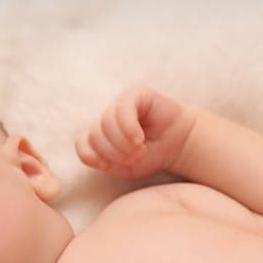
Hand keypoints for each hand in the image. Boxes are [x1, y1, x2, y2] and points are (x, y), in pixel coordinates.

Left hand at [75, 85, 195, 180]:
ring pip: (105, 123)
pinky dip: (129, 128)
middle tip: (135, 156)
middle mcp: (106, 118)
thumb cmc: (151, 157)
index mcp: (99, 135)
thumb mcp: (123, 168)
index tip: (118, 164)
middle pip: (93, 135)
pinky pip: (122, 110)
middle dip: (114, 152)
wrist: (179, 146)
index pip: (82, 145)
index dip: (98, 158)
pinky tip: (140, 138)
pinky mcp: (135, 94)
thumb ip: (102, 162)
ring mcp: (119, 104)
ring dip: (123, 143)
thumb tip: (89, 152)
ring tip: (140, 148)